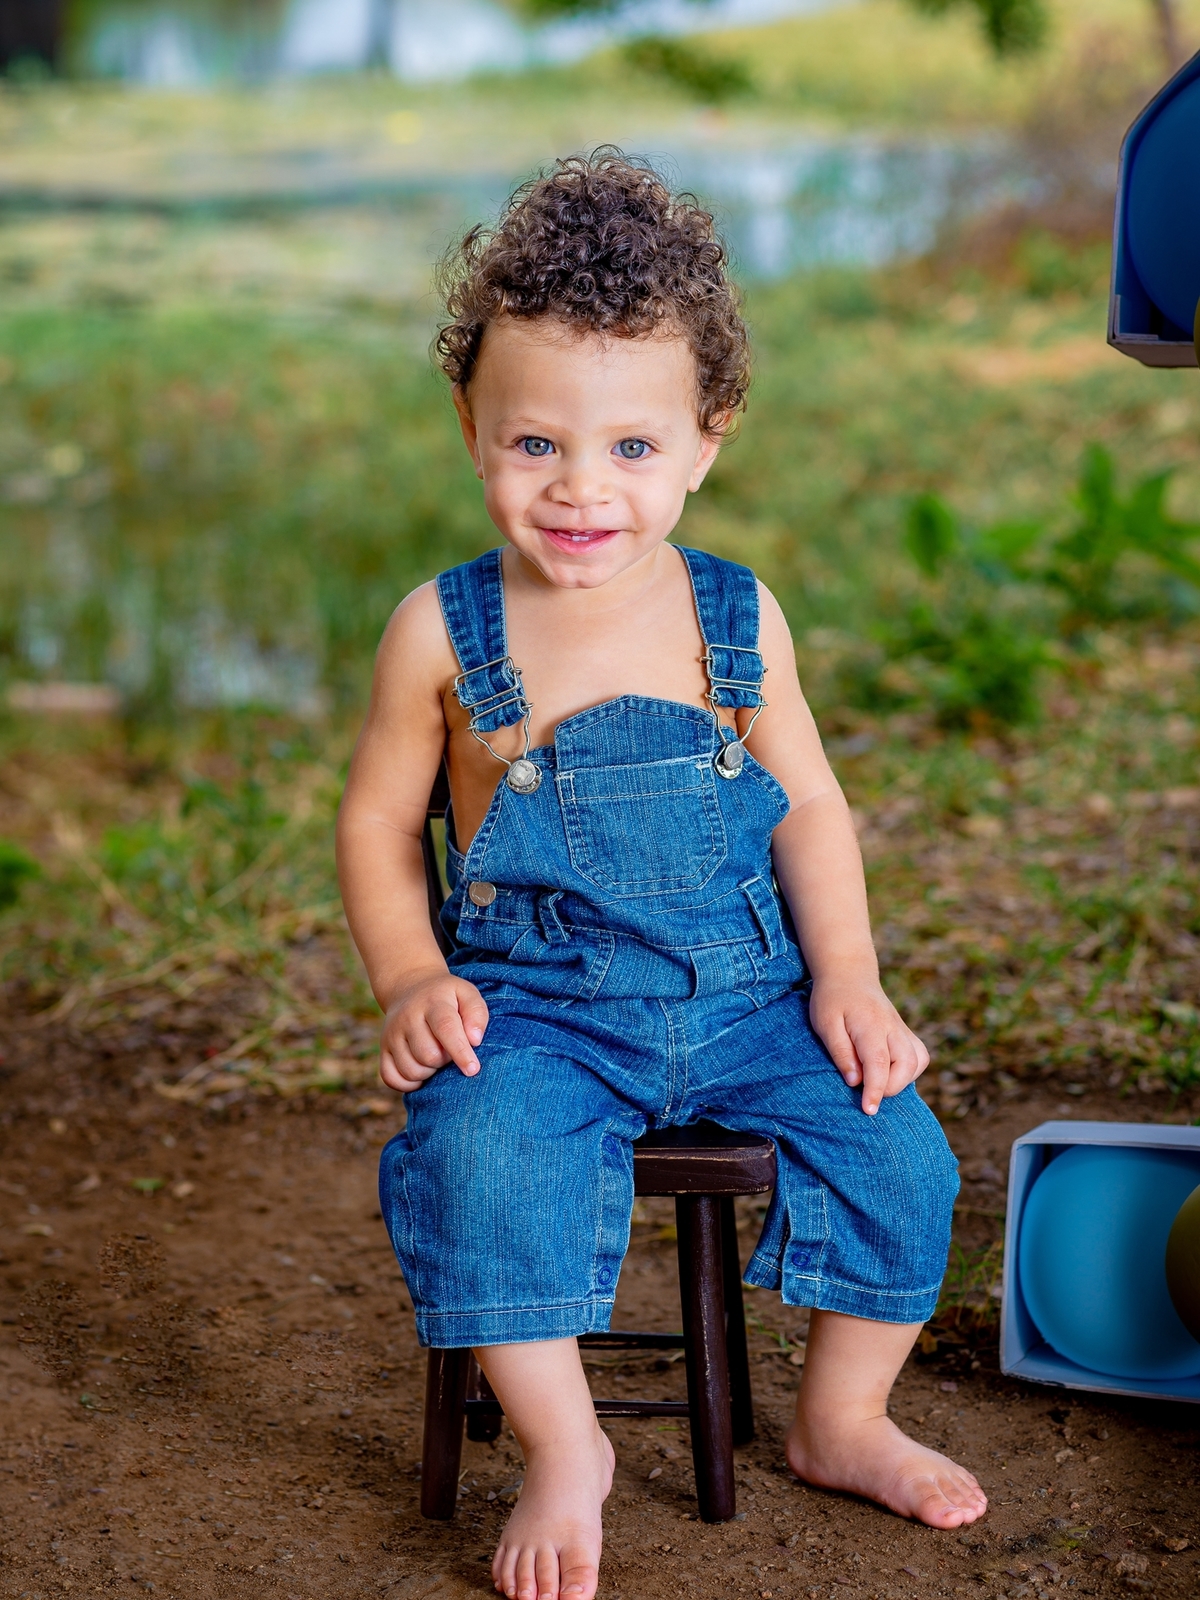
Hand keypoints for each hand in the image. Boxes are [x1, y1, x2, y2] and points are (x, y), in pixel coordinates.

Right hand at [378, 970, 489, 1093]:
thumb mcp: (466, 994)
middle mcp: (407, 1017)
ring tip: (435, 1056)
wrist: (409, 988)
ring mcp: (392, 1034)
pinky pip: (392, 1078)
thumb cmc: (446, 998)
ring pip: (411, 1070)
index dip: (460, 1052)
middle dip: (445, 1060)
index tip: (472, 1069)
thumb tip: (475, 1041)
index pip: (445, 1028)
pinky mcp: (383, 1049)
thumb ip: (476, 1014)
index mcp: (433, 1002)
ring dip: (429, 1072)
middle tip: (448, 1049)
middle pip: (428, 1055)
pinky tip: (420, 1071)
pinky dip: (408, 1084)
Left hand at [808, 974, 929, 1115]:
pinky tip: (890, 1073)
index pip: (878, 1063)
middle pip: (906, 1064)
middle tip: (867, 1094)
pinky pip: (919, 1056)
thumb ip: (841, 1052)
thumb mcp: (825, 1023)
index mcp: (869, 1024)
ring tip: (878, 1083)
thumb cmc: (832, 999)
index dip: (875, 1090)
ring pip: (918, 1061)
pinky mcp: (905, 1031)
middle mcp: (892, 1027)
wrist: (849, 973)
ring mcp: (902, 1028)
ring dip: (903, 1080)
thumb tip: (855, 1081)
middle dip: (891, 1087)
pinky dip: (911, 1071)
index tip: (869, 1110)